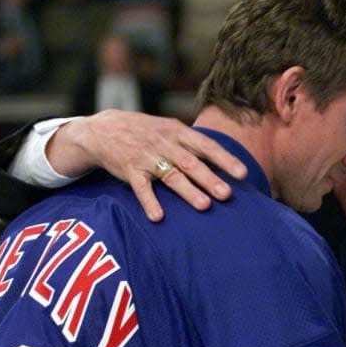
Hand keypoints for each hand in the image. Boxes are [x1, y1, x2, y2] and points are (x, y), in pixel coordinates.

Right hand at [47, 110, 247, 220]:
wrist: (103, 129)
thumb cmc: (144, 132)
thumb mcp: (168, 129)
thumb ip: (191, 144)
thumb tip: (222, 161)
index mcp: (177, 132)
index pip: (206, 145)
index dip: (225, 159)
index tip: (242, 174)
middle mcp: (164, 143)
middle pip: (191, 162)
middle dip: (210, 178)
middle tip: (227, 194)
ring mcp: (146, 157)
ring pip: (170, 175)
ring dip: (188, 191)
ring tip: (204, 206)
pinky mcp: (129, 170)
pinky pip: (141, 188)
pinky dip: (149, 202)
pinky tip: (158, 217)